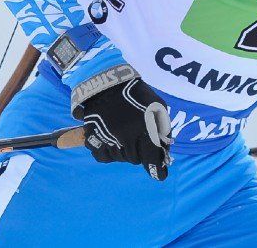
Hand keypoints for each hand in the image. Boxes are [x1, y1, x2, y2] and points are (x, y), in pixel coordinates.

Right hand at [71, 64, 172, 179]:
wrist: (106, 81)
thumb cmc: (136, 94)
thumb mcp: (157, 107)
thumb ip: (163, 129)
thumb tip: (164, 150)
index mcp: (143, 128)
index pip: (152, 159)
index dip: (157, 170)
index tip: (160, 174)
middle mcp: (125, 137)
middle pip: (135, 159)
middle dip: (140, 153)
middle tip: (139, 141)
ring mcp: (107, 138)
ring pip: (119, 158)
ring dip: (124, 152)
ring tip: (125, 136)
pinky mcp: (92, 137)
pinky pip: (102, 156)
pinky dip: (108, 152)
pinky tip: (112, 142)